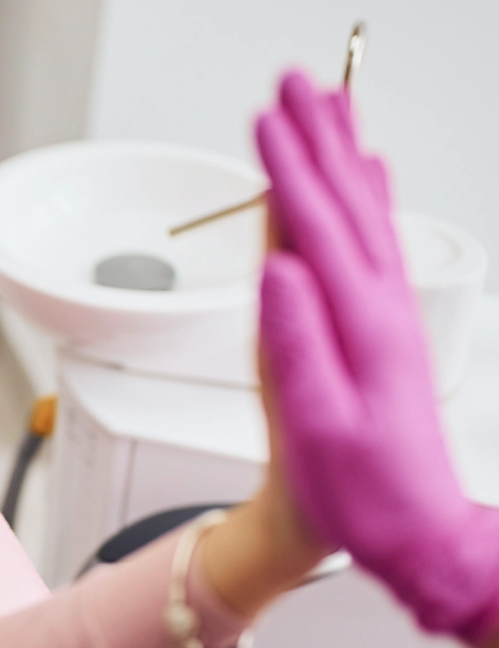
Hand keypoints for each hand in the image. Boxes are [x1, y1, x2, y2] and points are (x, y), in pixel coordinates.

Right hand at [255, 70, 498, 643]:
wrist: (415, 531)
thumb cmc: (361, 490)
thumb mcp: (316, 425)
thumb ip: (295, 343)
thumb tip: (277, 271)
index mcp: (361, 326)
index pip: (316, 228)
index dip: (289, 169)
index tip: (265, 118)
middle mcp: (383, 309)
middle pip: (349, 202)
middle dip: (320, 138)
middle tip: (301, 83)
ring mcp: (390, 316)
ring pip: (368, 214)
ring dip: (345, 156)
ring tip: (331, 109)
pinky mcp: (389, 329)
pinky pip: (378, 242)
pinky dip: (370, 199)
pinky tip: (370, 181)